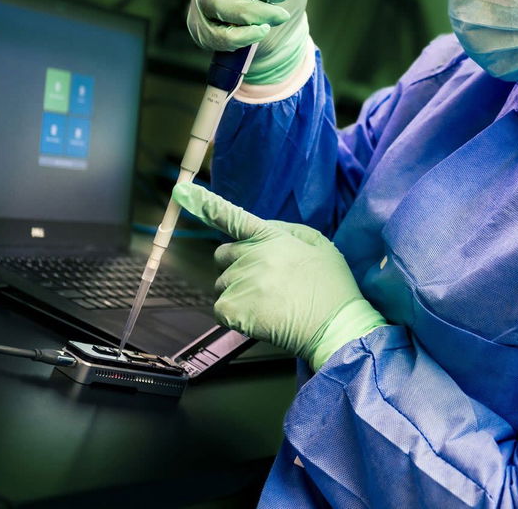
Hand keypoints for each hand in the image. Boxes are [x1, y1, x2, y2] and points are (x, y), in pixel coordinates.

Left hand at [172, 183, 385, 369]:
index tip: (183, 191)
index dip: (206, 204)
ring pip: (222, 284)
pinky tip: (260, 318)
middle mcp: (252, 256)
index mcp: (272, 237)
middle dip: (236, 265)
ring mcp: (240, 282)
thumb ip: (287, 231)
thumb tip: (263, 229)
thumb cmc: (331, 288)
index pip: (233, 217)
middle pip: (222, 255)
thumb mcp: (320, 245)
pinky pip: (220, 309)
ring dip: (237, 292)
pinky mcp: (233, 309)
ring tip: (269, 303)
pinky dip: (235, 315)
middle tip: (264, 282)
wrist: (335, 326)